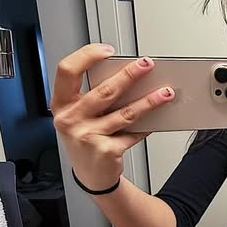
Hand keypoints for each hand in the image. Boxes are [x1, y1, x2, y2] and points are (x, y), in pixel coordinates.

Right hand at [50, 44, 173, 189]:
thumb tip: (126, 76)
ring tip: (165, 92)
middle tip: (147, 64)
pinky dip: (147, 125)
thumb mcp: (79, 115)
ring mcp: (87, 136)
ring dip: (149, 101)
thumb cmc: (85, 139)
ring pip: (126, 113)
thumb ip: (91, 96)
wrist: (91, 176)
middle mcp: (71, 119)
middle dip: (130, 75)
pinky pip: (133, 133)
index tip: (107, 50)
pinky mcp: (106, 151)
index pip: (67, 70)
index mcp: (61, 104)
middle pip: (104, 91)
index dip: (86, 56)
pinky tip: (157, 119)